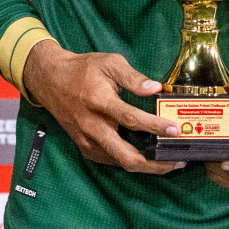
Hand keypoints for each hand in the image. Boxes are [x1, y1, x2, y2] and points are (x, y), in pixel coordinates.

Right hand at [21, 40, 183, 174]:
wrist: (51, 81)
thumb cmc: (83, 70)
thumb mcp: (110, 63)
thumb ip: (134, 77)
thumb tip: (155, 88)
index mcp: (99, 102)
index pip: (131, 119)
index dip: (155, 127)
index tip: (174, 130)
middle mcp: (93, 126)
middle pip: (127, 156)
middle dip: (155, 163)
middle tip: (177, 161)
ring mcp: (88, 140)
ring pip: (120, 162)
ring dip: (146, 165)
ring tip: (168, 160)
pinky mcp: (85, 147)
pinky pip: (111, 160)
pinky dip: (130, 160)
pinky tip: (146, 156)